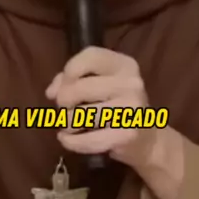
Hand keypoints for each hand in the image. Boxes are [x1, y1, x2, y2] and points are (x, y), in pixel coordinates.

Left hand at [46, 46, 155, 168]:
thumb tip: (52, 92)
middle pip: (80, 87)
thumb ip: (70, 79)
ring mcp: (132, 108)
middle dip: (63, 100)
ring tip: (71, 125)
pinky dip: (71, 142)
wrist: (147, 139)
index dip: (70, 70)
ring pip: (81, 115)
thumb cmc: (115, 105)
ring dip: (68, 123)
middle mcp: (131, 82)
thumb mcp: (98, 83)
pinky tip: (66, 140)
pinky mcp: (128, 134)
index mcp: (124, 65)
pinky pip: (88, 139)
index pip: (91, 56)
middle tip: (65, 108)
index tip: (64, 84)